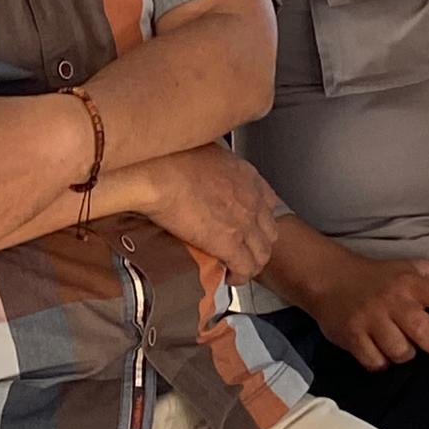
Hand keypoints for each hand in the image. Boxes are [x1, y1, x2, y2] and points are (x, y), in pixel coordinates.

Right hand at [127, 148, 279, 274]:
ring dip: (250, 263)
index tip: (245, 225)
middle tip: (239, 249)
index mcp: (246, 175)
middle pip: (269, 231)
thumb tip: (198, 172)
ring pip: (262, 253)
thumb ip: (211, 167)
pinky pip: (245, 268)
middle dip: (257, 243)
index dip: (257, 218)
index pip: (267, 202)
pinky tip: (228, 277)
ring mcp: (244, 222)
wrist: (159, 172)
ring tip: (234, 268)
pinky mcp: (230, 243)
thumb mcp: (203, 151)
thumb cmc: (170, 157)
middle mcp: (252, 199)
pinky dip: (240, 276)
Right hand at [311, 256, 428, 370]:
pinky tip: (379, 350)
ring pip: (402, 353)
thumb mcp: (409, 267)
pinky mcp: (353, 336)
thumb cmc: (376, 277)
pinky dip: (381, 362)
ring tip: (398, 343)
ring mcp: (371, 319)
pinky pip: (377, 363)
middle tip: (428, 341)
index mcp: (410, 283)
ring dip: (404, 354)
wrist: (329, 279)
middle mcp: (392, 301)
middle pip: (425, 333)